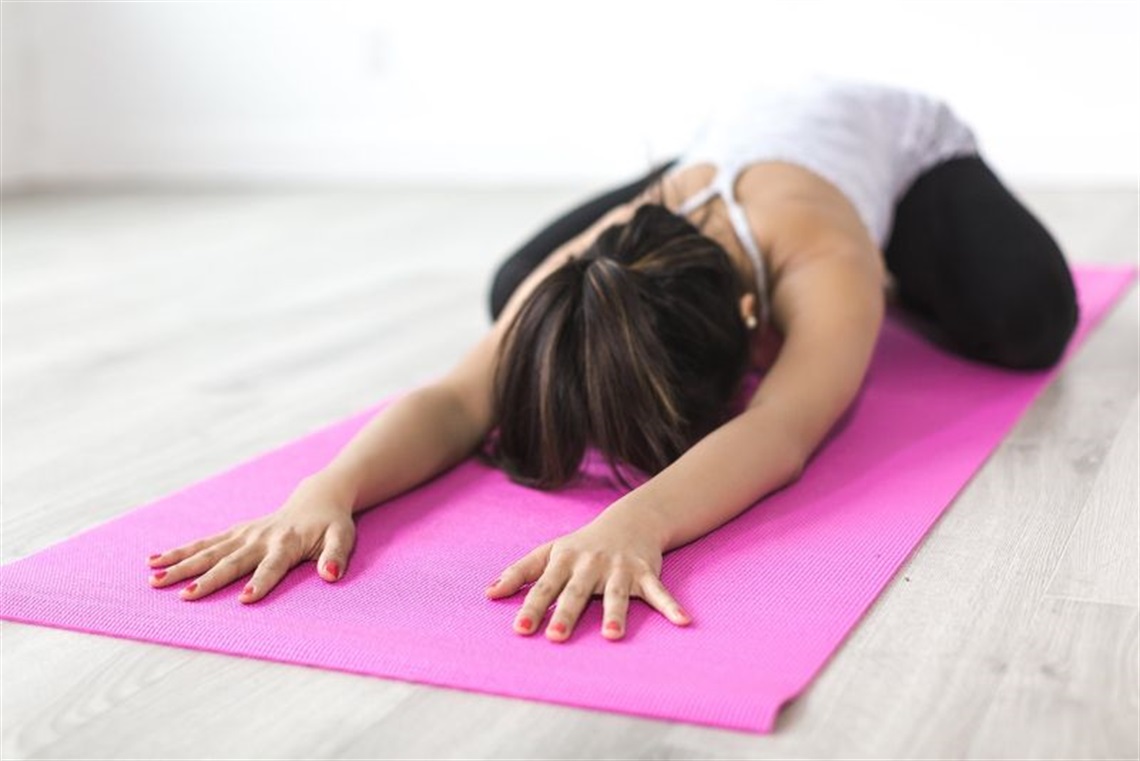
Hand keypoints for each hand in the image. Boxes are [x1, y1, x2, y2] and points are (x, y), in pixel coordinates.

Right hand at [145, 474, 356, 602]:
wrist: (317, 499)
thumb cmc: (331, 525)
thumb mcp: (343, 538)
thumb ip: (336, 556)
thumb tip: (330, 575)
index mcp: (287, 543)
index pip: (272, 567)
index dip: (260, 583)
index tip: (244, 600)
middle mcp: (260, 538)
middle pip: (231, 561)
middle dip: (208, 579)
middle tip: (185, 596)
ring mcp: (243, 534)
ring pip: (208, 551)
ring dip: (181, 565)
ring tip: (154, 580)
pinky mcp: (234, 532)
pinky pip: (203, 542)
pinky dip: (179, 551)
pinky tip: (154, 561)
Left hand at [484, 508, 690, 641]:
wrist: (629, 521)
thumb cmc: (582, 544)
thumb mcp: (549, 552)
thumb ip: (519, 573)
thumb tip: (488, 593)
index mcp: (564, 561)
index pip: (544, 586)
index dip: (531, 607)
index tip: (520, 629)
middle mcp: (590, 564)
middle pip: (576, 592)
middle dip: (567, 613)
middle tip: (556, 636)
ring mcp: (619, 568)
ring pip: (616, 594)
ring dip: (616, 614)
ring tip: (613, 636)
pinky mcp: (645, 572)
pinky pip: (659, 591)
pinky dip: (671, 606)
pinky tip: (683, 621)